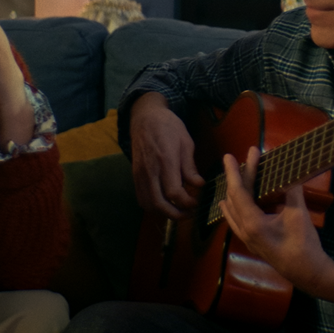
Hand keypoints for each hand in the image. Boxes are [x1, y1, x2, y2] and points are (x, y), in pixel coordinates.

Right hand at [129, 92, 204, 218]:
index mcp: (166, 160)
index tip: (196, 202)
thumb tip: (199, 185)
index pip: (174, 192)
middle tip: (189, 214)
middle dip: (176, 214)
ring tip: (178, 211)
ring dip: (163, 213)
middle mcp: (150, 170)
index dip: (187, 202)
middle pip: (159, 203)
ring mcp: (140, 174)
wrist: (145, 118)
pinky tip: (164, 204)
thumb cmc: (169, 127)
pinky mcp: (135, 175)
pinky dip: (153, 206)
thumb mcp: (186, 142)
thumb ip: (190, 167)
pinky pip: (141, 197)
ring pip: (148, 204)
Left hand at [220, 147, 332, 289]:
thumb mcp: (299, 214)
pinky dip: (232, 207)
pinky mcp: (251, 243)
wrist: (308, 273)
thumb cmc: (304, 244)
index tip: (228, 156)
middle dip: (238, 176)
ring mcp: (246, 238)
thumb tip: (290, 171)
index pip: (238, 192)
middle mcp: (244, 230)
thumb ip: (292, 191)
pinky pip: (235, 221)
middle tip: (240, 158)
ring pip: (232, 210)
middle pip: (234, 198)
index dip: (234, 172)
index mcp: (253, 223)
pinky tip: (230, 203)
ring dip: (233, 191)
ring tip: (236, 175)